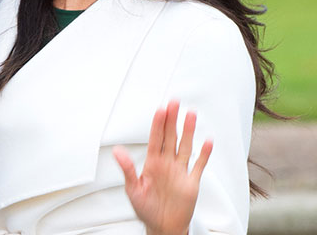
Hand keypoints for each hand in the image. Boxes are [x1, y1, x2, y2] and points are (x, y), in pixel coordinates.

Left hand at [112, 100, 212, 234]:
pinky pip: (199, 165)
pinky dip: (204, 154)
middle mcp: (167, 163)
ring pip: (185, 146)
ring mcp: (180, 171)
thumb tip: (117, 152)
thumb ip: (127, 169)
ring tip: (190, 114)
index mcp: (152, 163)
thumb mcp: (133, 189)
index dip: (158, 123)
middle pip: (171, 136)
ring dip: (188, 131)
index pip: (156, 138)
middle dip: (172, 119)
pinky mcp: (191, 182)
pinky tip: (207, 141)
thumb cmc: (146, 209)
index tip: (161, 109)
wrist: (163, 226)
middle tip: (174, 102)